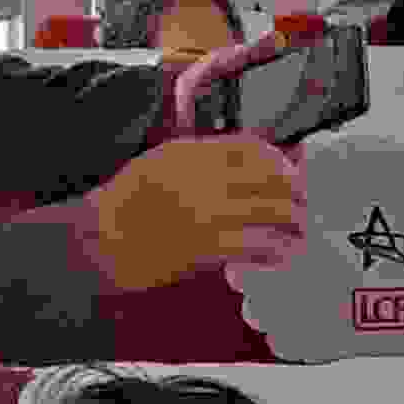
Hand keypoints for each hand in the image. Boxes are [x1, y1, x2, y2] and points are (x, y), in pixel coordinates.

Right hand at [84, 136, 307, 294]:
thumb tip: (248, 158)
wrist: (98, 240)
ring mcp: (207, 212)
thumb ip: (201, 157)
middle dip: (294, 193)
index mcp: (191, 152)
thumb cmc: (126, 202)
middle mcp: (204, 178)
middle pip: (269, 179)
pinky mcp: (206, 247)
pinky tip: (284, 255)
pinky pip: (254, 247)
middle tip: (305, 204)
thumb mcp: (161, 161)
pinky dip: (274, 251)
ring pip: (268, 213)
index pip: (251, 148)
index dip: (279, 159)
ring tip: (301, 231)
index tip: (292, 171)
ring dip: (291, 223)